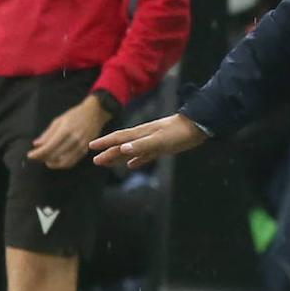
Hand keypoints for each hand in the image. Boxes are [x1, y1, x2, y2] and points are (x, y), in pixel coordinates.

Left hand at [28, 95, 110, 169]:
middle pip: (55, 156)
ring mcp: (81, 146)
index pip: (49, 147)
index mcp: (65, 130)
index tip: (30, 155)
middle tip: (36, 158)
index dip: (38, 154)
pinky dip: (62, 164)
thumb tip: (36, 145)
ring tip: (46, 160)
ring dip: (52, 164)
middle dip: (43, 159)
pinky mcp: (85, 150)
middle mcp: (74, 140)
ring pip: (64, 162)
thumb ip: (48, 133)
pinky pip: (72, 162)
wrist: (95, 113)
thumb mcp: (59, 120)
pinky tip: (56, 161)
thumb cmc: (75, 115)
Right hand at [90, 113, 207, 169]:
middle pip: (122, 146)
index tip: (91, 146)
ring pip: (131, 151)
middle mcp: (144, 137)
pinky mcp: (161, 147)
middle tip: (95, 161)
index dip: (105, 143)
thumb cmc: (179, 133)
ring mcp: (152, 141)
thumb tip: (122, 149)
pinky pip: (144, 155)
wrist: (198, 126)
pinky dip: (136, 160)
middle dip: (108, 153)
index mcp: (141, 133)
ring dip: (119, 157)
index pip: (119, 139)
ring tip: (108, 163)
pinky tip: (131, 164)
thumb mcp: (160, 140)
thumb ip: (141, 145)